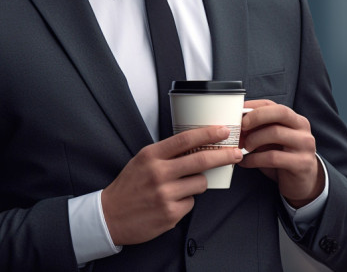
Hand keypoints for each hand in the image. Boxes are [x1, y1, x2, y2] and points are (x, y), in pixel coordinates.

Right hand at [101, 126, 242, 245]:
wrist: (109, 216)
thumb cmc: (129, 186)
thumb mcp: (143, 161)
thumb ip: (167, 153)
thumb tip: (198, 146)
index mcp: (152, 156)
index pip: (185, 139)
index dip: (208, 133)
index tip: (224, 130)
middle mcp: (159, 173)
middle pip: (201, 160)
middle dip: (224, 155)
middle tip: (236, 153)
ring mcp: (165, 195)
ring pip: (200, 183)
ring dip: (197, 184)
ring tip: (180, 187)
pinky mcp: (170, 214)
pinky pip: (191, 202)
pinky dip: (185, 201)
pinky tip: (170, 203)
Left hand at [238, 99, 324, 207]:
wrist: (303, 183)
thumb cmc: (283, 158)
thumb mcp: (272, 142)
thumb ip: (260, 130)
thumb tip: (237, 123)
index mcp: (295, 119)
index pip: (273, 105)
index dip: (254, 106)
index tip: (238, 112)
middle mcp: (303, 128)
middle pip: (280, 112)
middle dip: (257, 116)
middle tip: (241, 127)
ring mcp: (305, 145)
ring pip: (276, 133)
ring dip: (254, 139)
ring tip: (243, 147)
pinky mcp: (301, 163)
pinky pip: (273, 157)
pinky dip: (254, 159)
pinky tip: (246, 162)